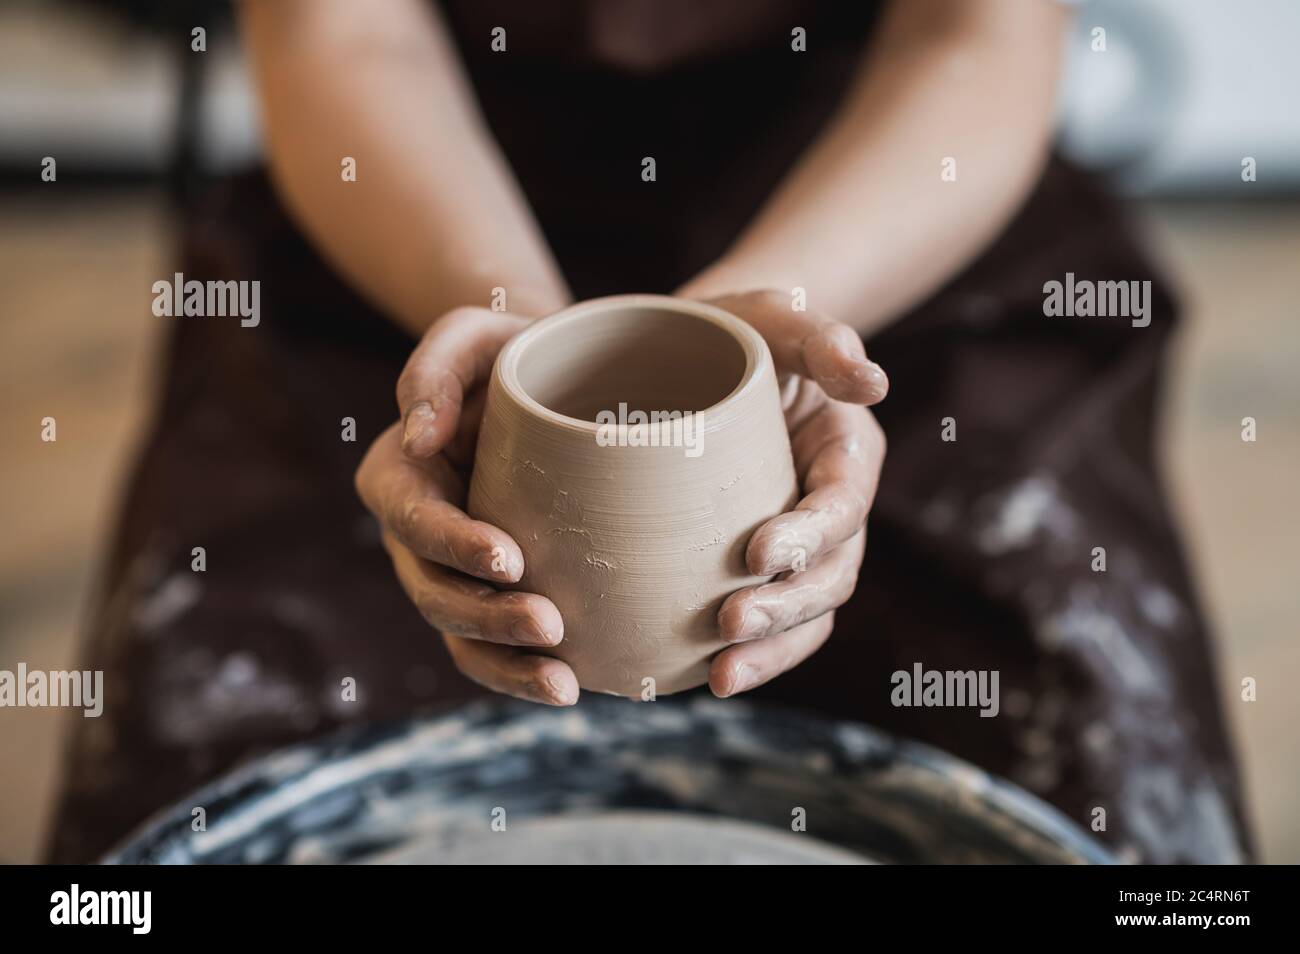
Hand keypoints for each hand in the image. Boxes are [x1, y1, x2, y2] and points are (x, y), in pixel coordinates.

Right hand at [355, 307, 579, 705]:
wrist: (558, 381)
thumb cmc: (513, 352)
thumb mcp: (474, 335)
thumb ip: (436, 367)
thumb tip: (416, 434)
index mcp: (398, 473)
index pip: (412, 518)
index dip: (453, 544)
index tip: (510, 556)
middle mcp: (414, 533)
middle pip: (433, 590)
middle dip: (487, 616)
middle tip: (552, 623)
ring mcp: (450, 572)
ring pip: (460, 635)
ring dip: (506, 664)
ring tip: (565, 683)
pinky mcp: (492, 594)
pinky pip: (494, 649)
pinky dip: (523, 674)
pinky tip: (571, 687)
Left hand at [699, 291, 887, 697]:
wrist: (682, 362)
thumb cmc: (732, 334)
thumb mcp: (772, 317)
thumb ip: (821, 337)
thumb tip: (873, 381)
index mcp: (846, 451)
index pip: (843, 503)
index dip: (811, 534)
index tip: (757, 551)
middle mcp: (832, 507)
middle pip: (832, 573)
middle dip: (788, 605)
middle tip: (729, 621)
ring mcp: (800, 547)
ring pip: (808, 614)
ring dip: (772, 648)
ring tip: (721, 675)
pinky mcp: (761, 573)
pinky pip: (773, 626)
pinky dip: (751, 656)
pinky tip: (705, 677)